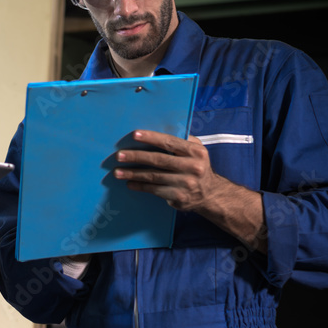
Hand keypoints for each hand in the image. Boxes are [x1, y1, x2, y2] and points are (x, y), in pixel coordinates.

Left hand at [112, 130, 229, 211]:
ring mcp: (186, 184)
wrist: (210, 194)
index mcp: (196, 152)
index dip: (151, 138)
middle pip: (159, 160)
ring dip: (133, 174)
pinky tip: (130, 183)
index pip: (170, 142)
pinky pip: (155, 190)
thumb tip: (160, 130)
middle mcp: (192, 167)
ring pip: (154, 176)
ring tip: (118, 172)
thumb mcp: (197, 150)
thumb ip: (183, 139)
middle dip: (136, 157)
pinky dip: (140, 186)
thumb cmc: (197, 166)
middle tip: (119, 155)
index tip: (134, 135)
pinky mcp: (179, 197)